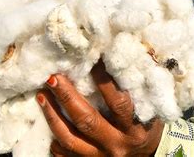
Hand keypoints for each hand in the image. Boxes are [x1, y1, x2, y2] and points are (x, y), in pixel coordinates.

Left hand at [36, 60, 163, 155]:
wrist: (147, 156)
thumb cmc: (148, 125)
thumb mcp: (152, 106)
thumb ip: (142, 81)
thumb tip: (130, 48)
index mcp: (134, 129)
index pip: (118, 103)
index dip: (104, 81)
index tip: (91, 60)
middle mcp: (116, 144)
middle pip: (87, 120)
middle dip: (67, 97)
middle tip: (53, 77)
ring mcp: (100, 156)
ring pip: (70, 138)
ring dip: (52, 115)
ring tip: (41, 94)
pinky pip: (65, 154)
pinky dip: (54, 137)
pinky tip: (44, 120)